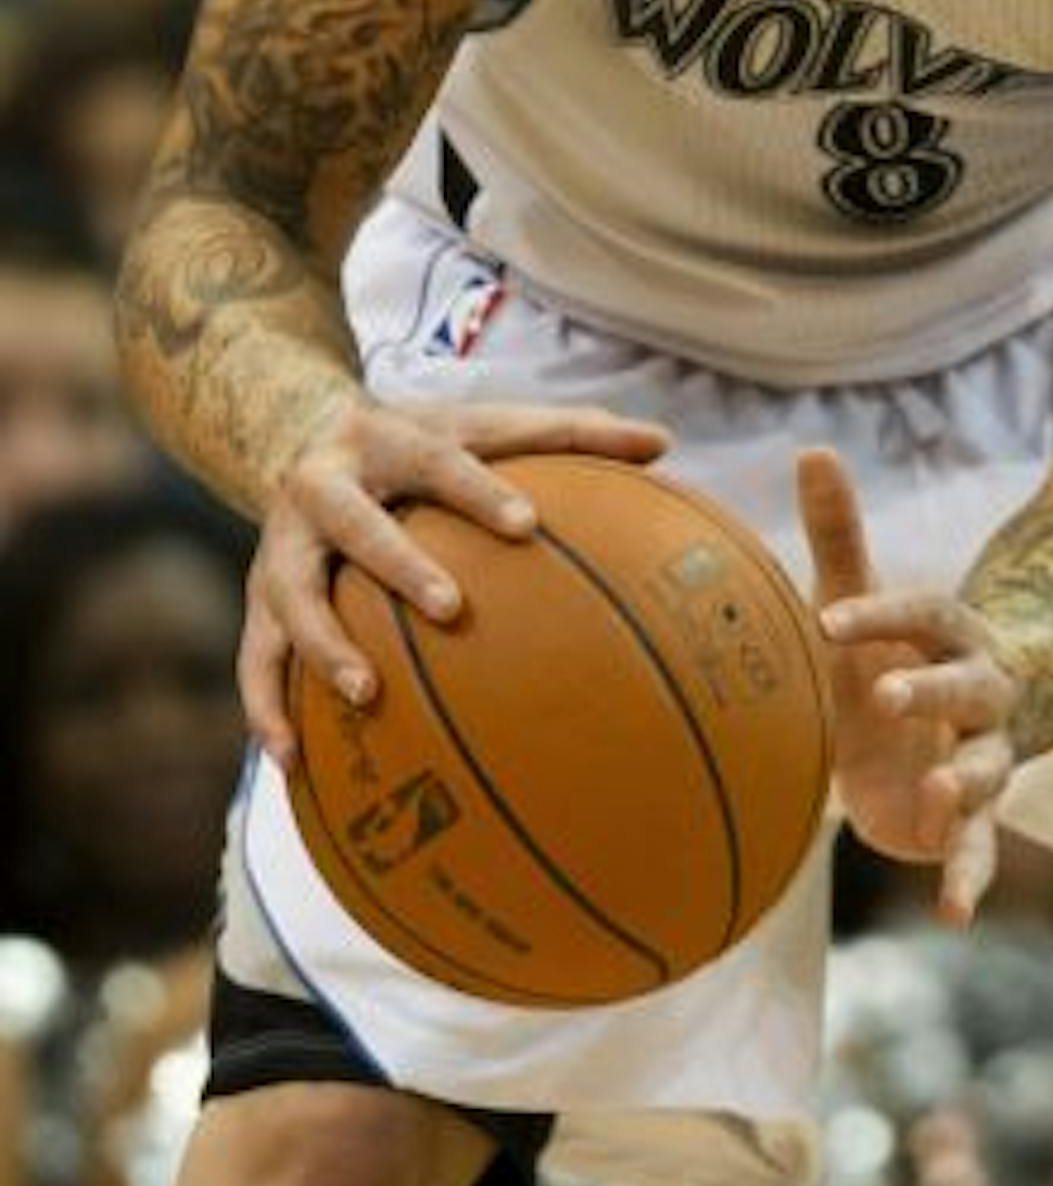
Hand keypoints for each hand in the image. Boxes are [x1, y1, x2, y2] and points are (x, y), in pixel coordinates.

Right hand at [242, 394, 668, 764]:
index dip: (482, 492)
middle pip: (358, 524)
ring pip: (291, 597)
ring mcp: (282, 544)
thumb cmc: (423, 443)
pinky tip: (294, 761)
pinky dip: (269, 706)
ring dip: (324, 646)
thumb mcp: (484, 424)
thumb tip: (664, 441)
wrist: (297, 433)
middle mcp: (326, 487)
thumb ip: (569, 433)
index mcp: (392, 439)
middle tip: (451, 609)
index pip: (444, 461)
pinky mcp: (256, 594)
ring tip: (366, 696)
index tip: (528, 525)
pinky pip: (254, 657)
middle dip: (400, 565)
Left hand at [795, 448, 1017, 925]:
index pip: (918, 612)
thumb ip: (839, 532)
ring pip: (987, 768)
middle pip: (965, 685)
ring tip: (940, 792)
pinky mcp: (964, 819)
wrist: (944, 728)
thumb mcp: (858, 599)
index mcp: (944, 633)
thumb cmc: (886, 651)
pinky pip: (977, 848)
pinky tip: (953, 916)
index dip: (876, 615)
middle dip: (932, 688)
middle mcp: (975, 691)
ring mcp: (978, 757)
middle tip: (889, 693)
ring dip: (967, 781)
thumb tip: (814, 446)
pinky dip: (967, 878)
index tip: (825, 621)